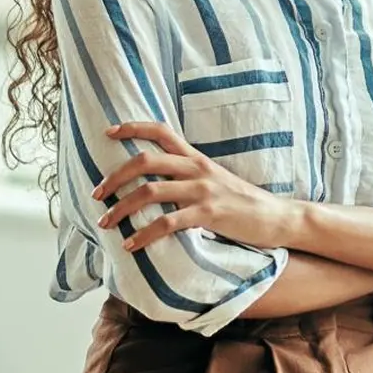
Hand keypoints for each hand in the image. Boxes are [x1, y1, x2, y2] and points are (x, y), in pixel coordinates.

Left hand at [90, 122, 289, 252]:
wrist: (276, 217)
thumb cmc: (243, 202)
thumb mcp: (215, 181)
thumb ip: (189, 177)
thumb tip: (155, 184)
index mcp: (198, 158)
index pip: (162, 132)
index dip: (133, 128)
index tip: (107, 132)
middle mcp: (198, 168)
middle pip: (146, 160)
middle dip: (115, 176)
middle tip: (96, 193)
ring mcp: (204, 190)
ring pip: (151, 191)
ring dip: (121, 207)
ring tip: (106, 222)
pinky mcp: (210, 213)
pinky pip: (168, 222)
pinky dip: (144, 234)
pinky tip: (132, 245)